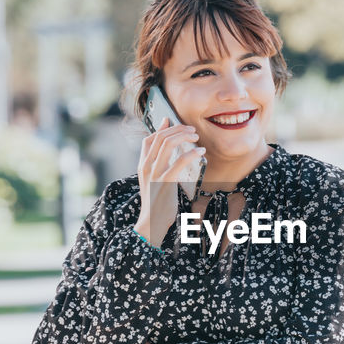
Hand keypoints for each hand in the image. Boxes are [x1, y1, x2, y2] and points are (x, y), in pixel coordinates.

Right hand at [136, 116, 203, 247]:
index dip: (160, 128)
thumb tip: (170, 151)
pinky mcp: (165, 182)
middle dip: (177, 129)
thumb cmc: (156, 203)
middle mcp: (146, 167)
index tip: (172, 120)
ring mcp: (154, 173)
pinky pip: (179, 161)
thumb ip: (159, 166)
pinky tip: (201, 151)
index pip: (148, 140)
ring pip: (168, 144)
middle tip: (192, 130)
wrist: (151, 223)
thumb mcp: (153, 182)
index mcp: (142, 166)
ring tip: (196, 137)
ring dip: (184, 136)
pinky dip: (191, 153)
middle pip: (160, 137)